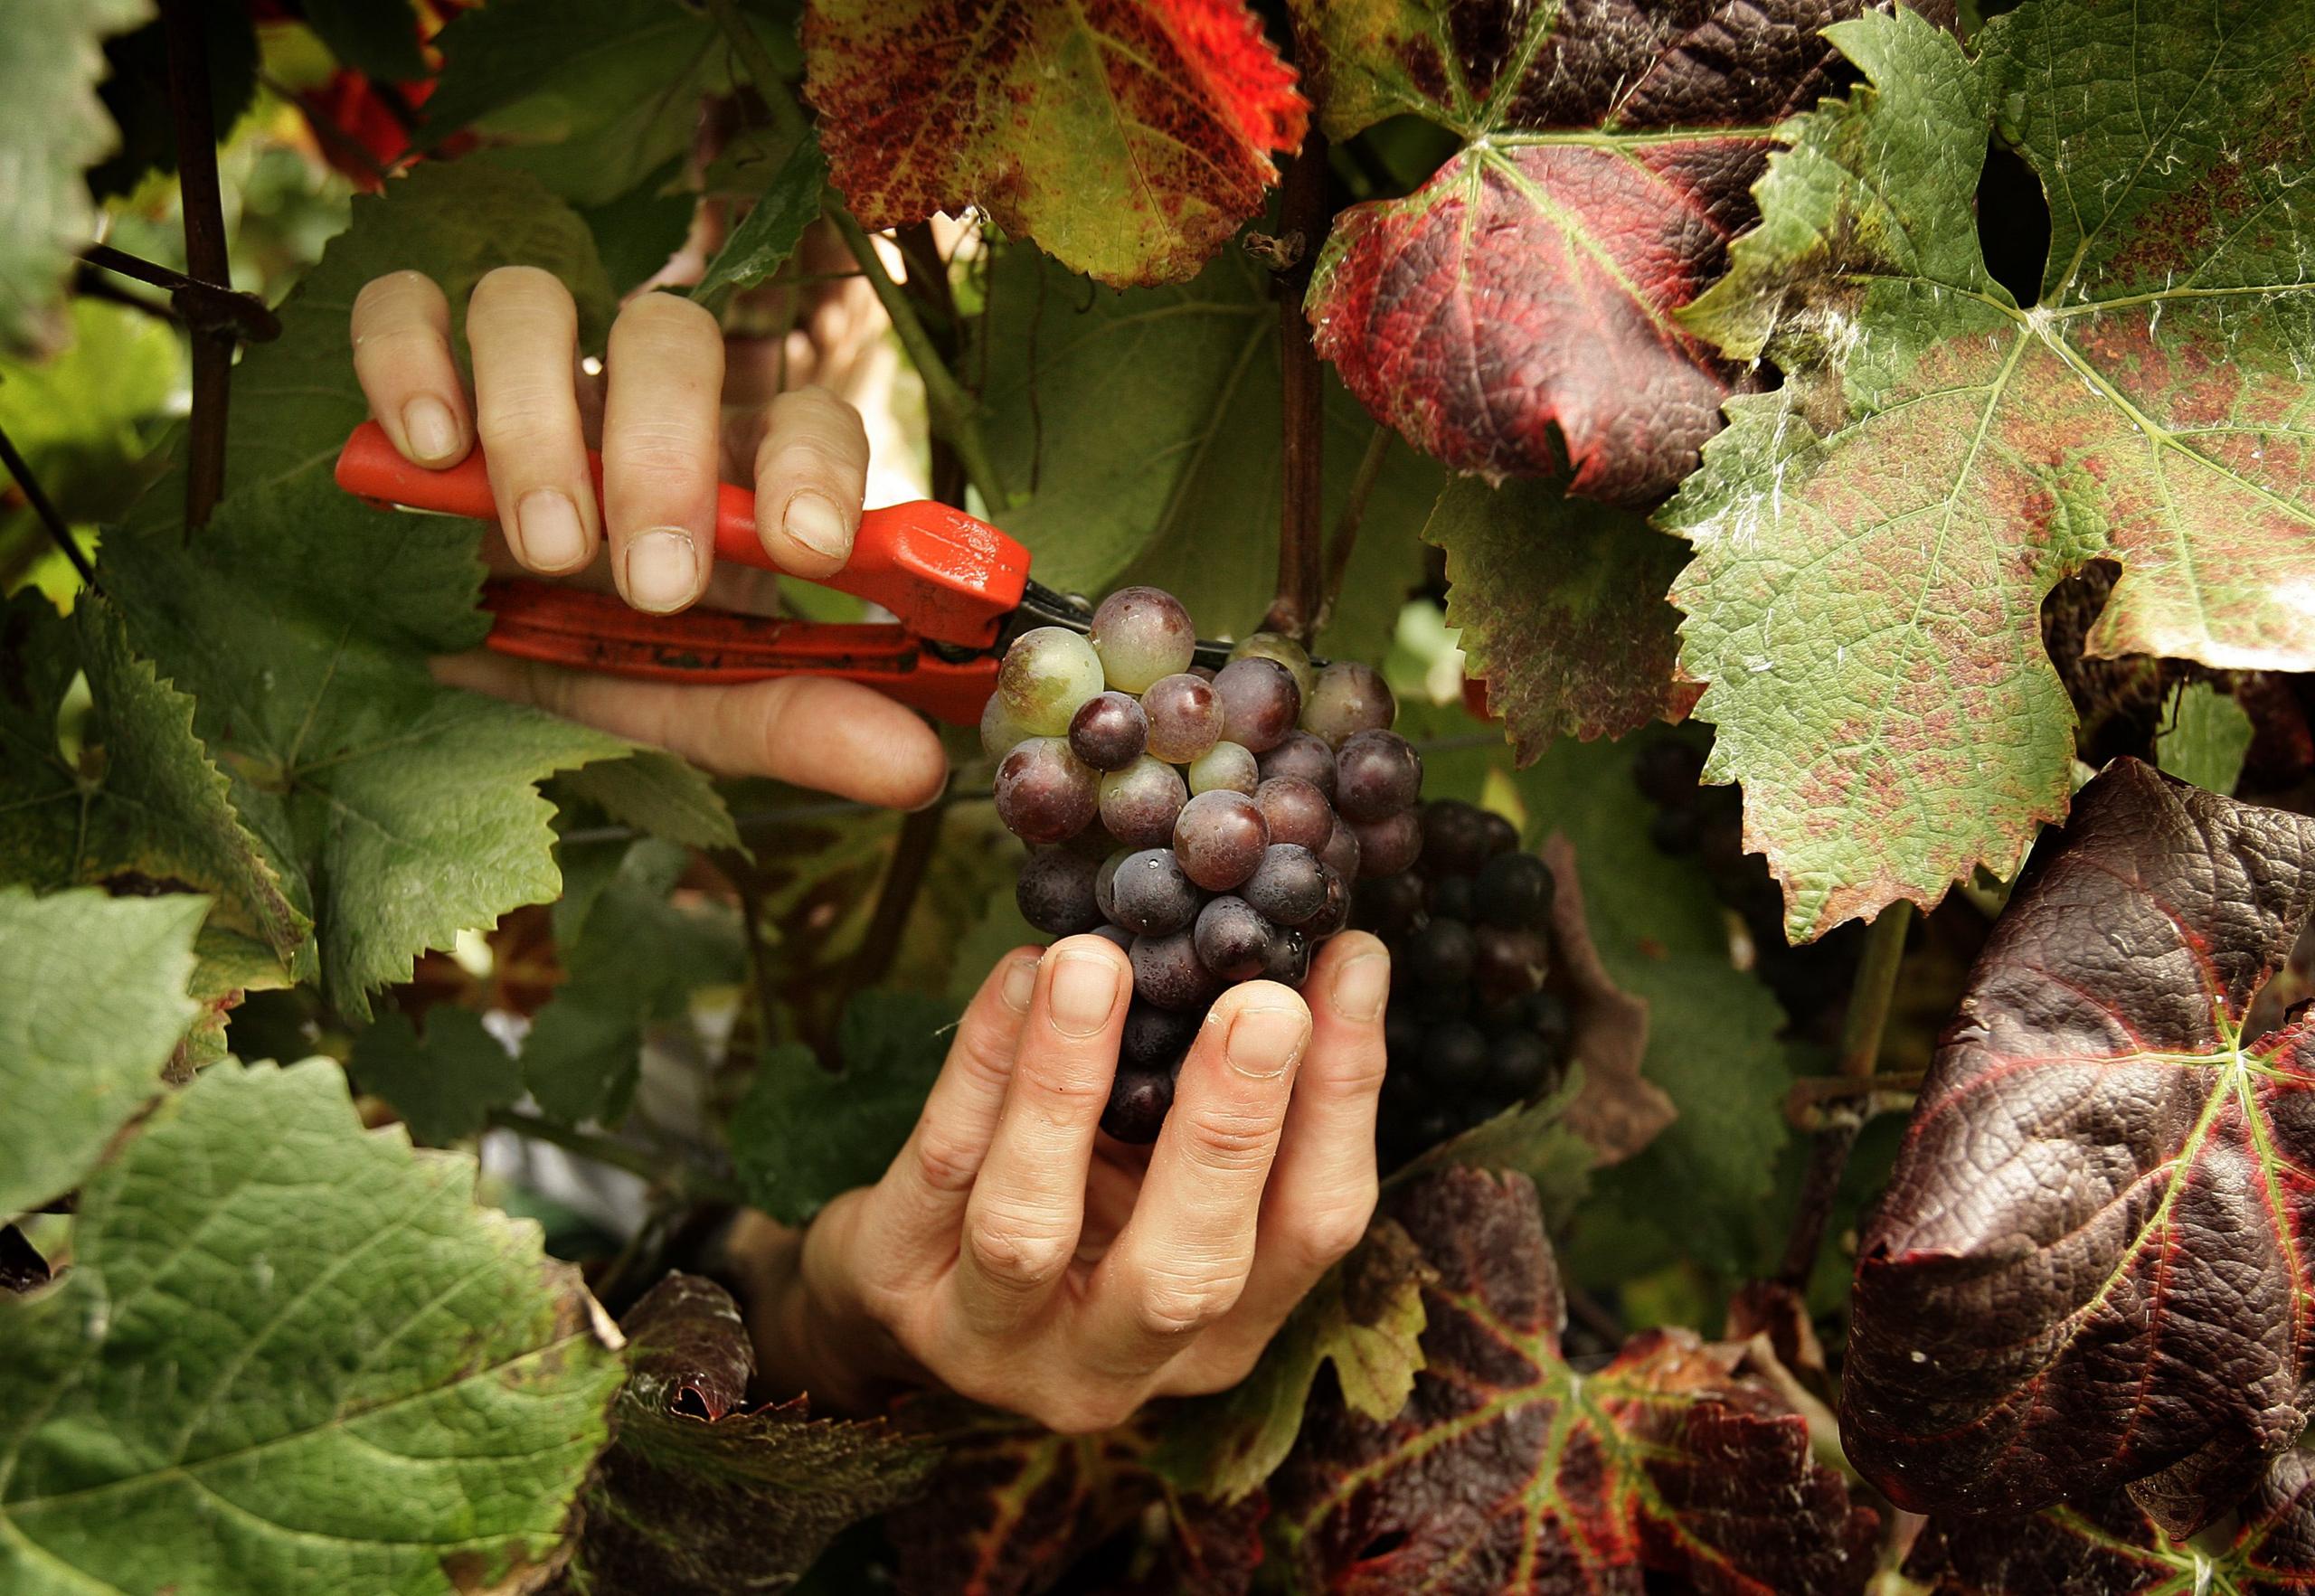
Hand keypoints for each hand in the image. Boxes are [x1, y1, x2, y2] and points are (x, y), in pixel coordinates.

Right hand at [349, 267, 945, 806]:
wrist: (439, 659)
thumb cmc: (593, 659)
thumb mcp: (694, 705)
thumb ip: (797, 723)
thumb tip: (919, 770)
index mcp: (732, 463)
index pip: (805, 415)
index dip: (815, 465)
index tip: (808, 550)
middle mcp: (636, 395)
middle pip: (670, 336)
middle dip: (662, 457)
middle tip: (651, 582)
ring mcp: (524, 368)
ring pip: (534, 307)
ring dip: (537, 423)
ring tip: (543, 550)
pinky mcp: (412, 363)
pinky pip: (402, 303)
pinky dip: (408, 356)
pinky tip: (426, 451)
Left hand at [749, 931, 1392, 1431]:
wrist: (905, 1275)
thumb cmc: (1075, 1193)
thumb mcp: (1164, 1155)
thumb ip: (1229, 1082)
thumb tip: (1321, 941)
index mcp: (1222, 1329)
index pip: (1312, 1225)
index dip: (1342, 1097)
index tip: (1350, 963)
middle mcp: (1119, 1362)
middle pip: (1189, 1270)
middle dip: (1230, 1130)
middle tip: (1259, 1003)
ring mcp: (993, 1341)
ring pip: (1028, 1228)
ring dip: (1063, 1087)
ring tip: (1093, 964)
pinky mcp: (892, 1289)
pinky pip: (937, 1165)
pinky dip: (978, 1063)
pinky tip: (1017, 975)